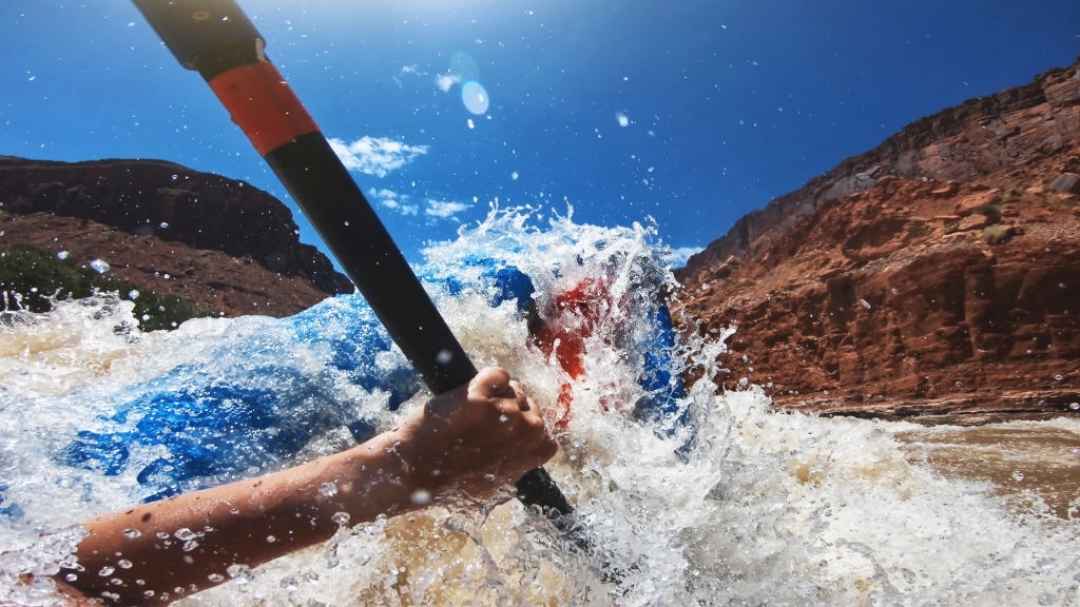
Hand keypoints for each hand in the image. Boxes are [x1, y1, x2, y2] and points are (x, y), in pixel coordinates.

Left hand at [394, 367, 557, 501]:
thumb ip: (509, 470)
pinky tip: (475, 388)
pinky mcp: (477, 396)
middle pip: (531, 407)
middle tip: (488, 416)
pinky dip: (489, 378)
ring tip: (474, 408)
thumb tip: (514, 458)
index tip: (513, 433)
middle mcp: (522, 433)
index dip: (531, 434)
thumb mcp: (488, 490)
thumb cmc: (446, 485)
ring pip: (513, 389)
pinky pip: (498, 375)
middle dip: (514, 408)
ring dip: (497, 394)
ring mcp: (502, 413)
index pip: (548, 441)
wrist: (412, 472)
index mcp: (526, 457)